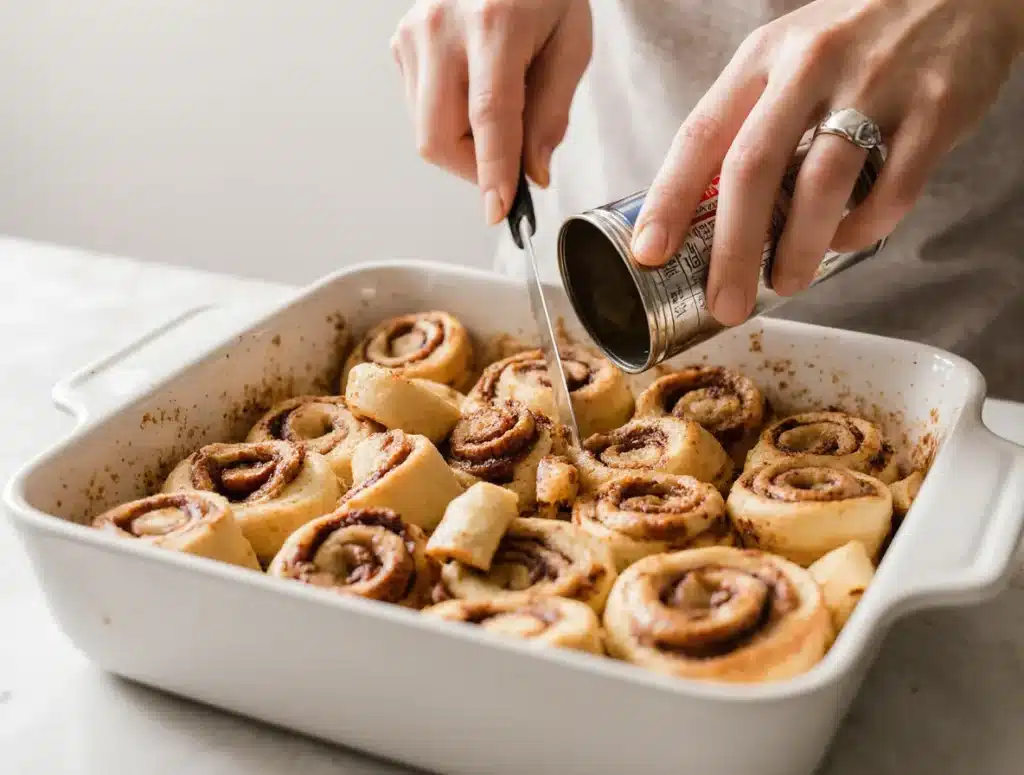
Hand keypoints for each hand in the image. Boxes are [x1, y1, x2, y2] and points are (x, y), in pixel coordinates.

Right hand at [391, 0, 591, 223]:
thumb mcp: (571, 43)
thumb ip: (551, 112)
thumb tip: (532, 172)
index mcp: (493, 23)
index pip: (489, 115)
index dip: (493, 172)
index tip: (500, 210)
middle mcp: (441, 27)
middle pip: (439, 136)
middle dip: (473, 171)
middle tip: (507, 170)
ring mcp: (413, 34)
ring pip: (426, 130)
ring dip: (462, 147)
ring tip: (495, 116)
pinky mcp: (400, 42)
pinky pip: (419, 109)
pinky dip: (448, 120)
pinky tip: (471, 90)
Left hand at [630, 0, 1023, 325]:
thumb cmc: (857, 35)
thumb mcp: (789, 54)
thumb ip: (752, 117)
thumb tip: (706, 208)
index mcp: (763, 56)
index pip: (700, 134)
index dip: (669, 199)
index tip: (650, 252)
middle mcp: (811, 65)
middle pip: (753, 170)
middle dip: (732, 250)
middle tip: (724, 305)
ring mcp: (876, 84)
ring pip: (821, 186)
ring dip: (797, 250)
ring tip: (783, 284)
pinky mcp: (936, 107)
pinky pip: (892, 190)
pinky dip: (862, 229)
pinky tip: (844, 239)